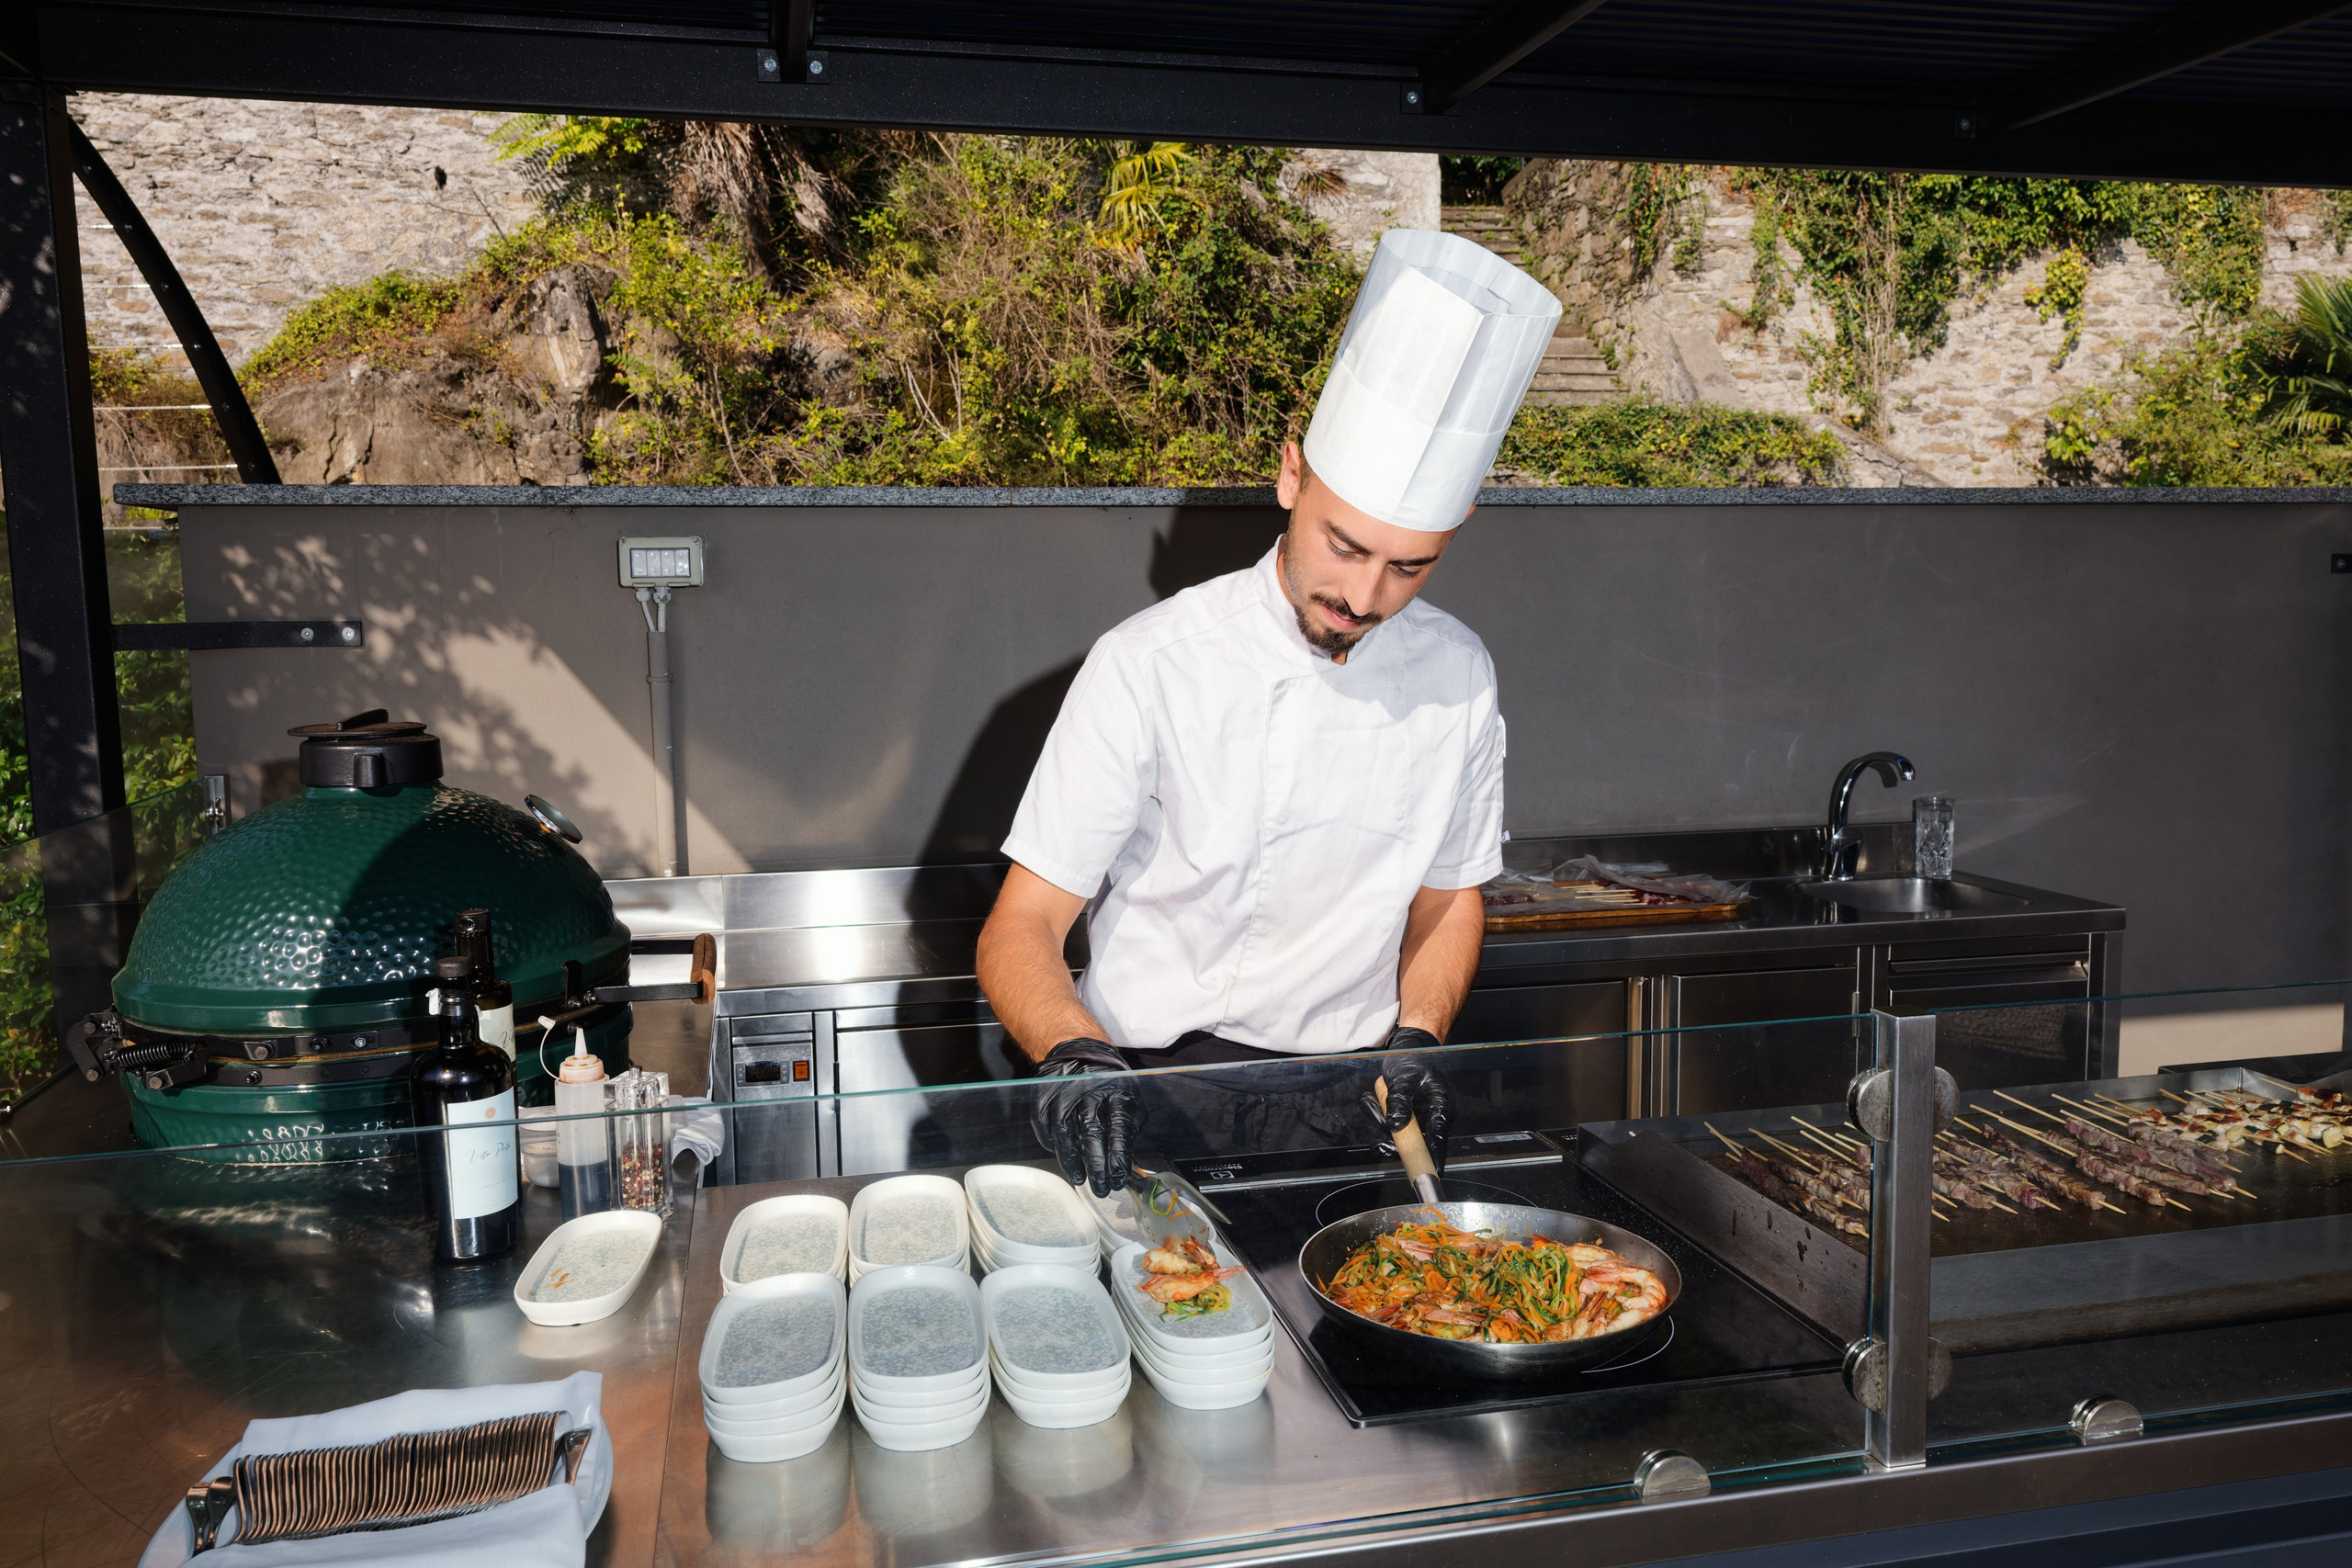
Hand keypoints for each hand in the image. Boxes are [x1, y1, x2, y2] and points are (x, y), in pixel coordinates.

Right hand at [1031, 1038, 1143, 1197]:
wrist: (1075, 1049)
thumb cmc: (1106, 1077)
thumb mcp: (1129, 1092)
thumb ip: (1130, 1122)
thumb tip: (1129, 1158)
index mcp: (1116, 1089)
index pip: (1119, 1128)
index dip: (1119, 1157)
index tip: (1119, 1178)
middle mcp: (1088, 1091)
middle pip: (1092, 1134)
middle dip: (1097, 1167)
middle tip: (1102, 1188)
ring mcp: (1062, 1094)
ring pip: (1065, 1135)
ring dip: (1072, 1162)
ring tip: (1080, 1180)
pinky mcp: (1043, 1098)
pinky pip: (1046, 1129)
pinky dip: (1053, 1147)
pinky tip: (1064, 1159)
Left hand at [1361, 1026, 1453, 1171]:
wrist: (1409, 1048)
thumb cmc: (1413, 1060)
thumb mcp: (1404, 1078)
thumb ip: (1400, 1100)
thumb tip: (1396, 1126)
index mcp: (1441, 1105)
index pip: (1439, 1135)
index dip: (1435, 1155)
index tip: (1433, 1171)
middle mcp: (1432, 1116)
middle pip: (1417, 1142)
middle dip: (1395, 1142)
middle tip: (1380, 1145)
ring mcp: (1419, 1118)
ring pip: (1399, 1133)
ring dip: (1381, 1120)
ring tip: (1372, 1100)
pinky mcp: (1406, 1117)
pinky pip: (1390, 1124)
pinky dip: (1378, 1113)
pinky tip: (1371, 1099)